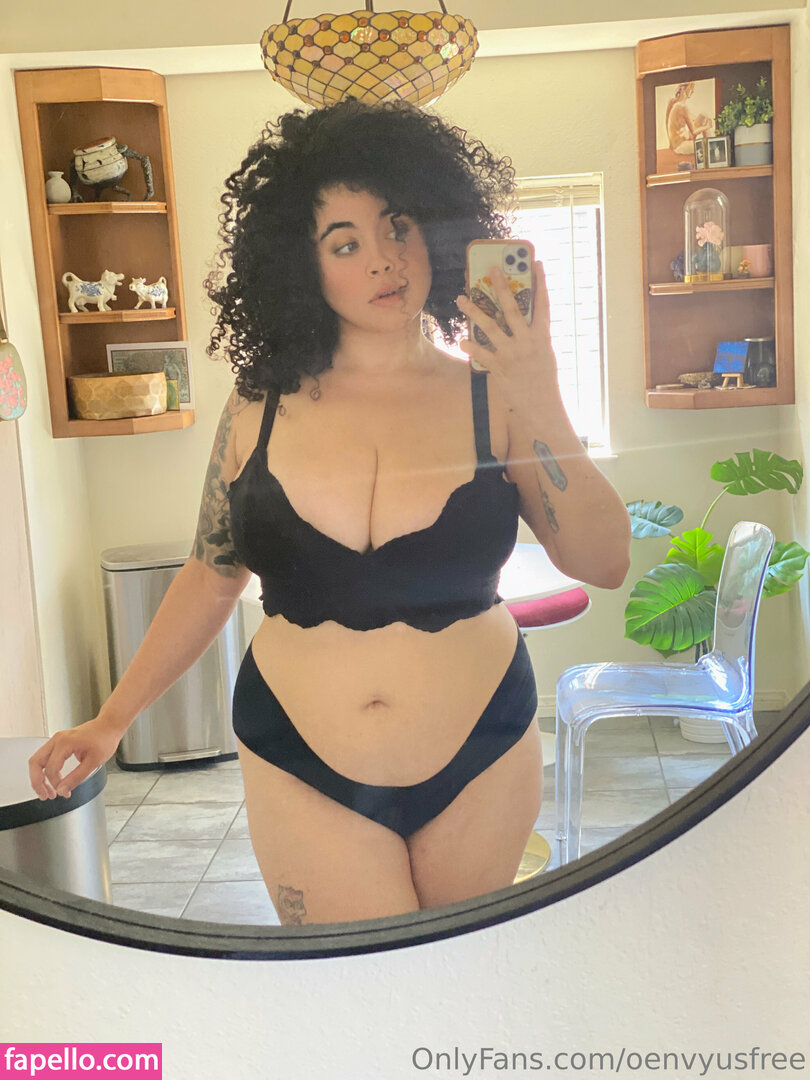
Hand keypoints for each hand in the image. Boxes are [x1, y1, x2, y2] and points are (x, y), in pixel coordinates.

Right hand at [28, 716, 123, 799]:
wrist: (109, 725)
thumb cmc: (105, 739)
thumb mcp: (94, 762)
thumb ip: (77, 777)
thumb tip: (62, 790)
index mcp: (65, 743)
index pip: (52, 769)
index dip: (56, 784)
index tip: (64, 793)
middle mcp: (58, 739)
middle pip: (36, 762)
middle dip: (37, 782)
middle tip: (45, 796)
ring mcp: (57, 739)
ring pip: (37, 759)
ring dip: (39, 776)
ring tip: (47, 791)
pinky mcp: (60, 742)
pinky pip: (45, 756)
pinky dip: (45, 769)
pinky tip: (51, 780)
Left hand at [456, 260, 556, 407]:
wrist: (541, 405)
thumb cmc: (542, 377)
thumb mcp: (544, 352)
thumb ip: (533, 334)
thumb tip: (519, 316)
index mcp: (542, 336)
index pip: (543, 304)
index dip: (540, 283)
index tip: (536, 263)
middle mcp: (527, 341)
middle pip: (512, 309)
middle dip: (501, 287)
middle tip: (491, 269)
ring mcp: (512, 354)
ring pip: (490, 327)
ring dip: (474, 311)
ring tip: (461, 298)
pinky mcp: (500, 368)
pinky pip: (482, 354)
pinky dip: (471, 346)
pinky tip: (461, 340)